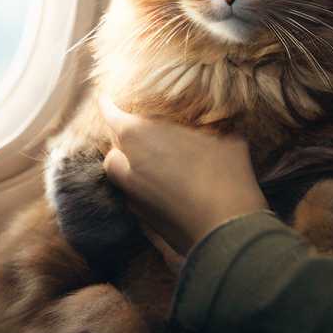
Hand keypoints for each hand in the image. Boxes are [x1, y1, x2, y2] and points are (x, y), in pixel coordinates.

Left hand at [97, 94, 268, 255]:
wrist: (228, 233)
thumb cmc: (225, 177)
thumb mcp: (226, 140)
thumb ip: (213, 128)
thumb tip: (222, 123)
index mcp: (138, 136)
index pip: (111, 115)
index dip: (107, 105)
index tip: (104, 99)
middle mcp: (128, 167)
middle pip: (112, 150)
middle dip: (119, 141)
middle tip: (134, 135)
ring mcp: (134, 198)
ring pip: (119, 178)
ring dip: (126, 168)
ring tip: (145, 163)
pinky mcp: (145, 224)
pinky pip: (133, 201)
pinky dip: (140, 192)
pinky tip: (159, 191)